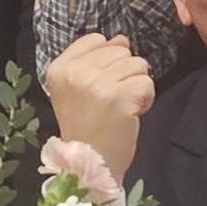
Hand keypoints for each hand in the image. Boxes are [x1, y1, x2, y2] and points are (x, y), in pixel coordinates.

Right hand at [44, 31, 156, 180]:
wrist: (90, 165)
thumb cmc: (86, 128)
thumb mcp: (78, 89)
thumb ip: (96, 60)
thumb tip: (121, 39)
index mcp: (59, 68)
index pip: (95, 40)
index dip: (106, 59)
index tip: (100, 85)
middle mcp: (75, 73)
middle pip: (120, 51)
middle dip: (124, 73)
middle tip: (112, 100)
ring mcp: (97, 85)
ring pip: (137, 64)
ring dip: (137, 85)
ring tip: (122, 106)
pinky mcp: (120, 98)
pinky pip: (147, 82)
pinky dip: (146, 99)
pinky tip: (132, 113)